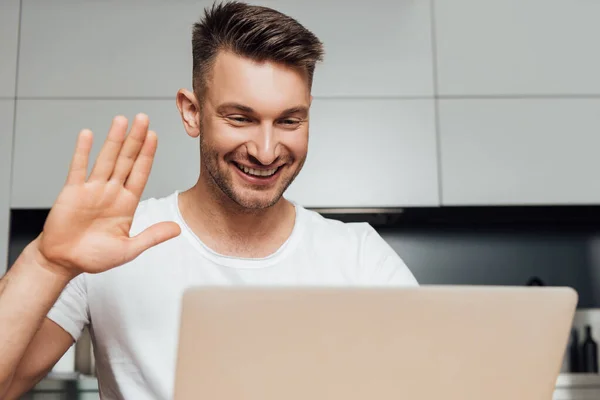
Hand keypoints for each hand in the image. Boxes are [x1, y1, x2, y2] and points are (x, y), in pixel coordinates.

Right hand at [36, 113, 180, 277]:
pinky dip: (82, 152)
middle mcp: (111, 191)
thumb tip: (177, 229)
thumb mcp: (129, 249)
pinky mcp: (72, 192)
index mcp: (126, 203)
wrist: (63, 261)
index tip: (154, 136)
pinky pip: (78, 168)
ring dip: (113, 140)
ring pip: (105, 159)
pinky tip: (88, 135)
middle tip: (143, 118)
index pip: (140, 173)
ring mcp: (92, 189)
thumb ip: (152, 237)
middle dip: (135, 139)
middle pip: (126, 160)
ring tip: (121, 120)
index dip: (147, 155)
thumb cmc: (95, 256)